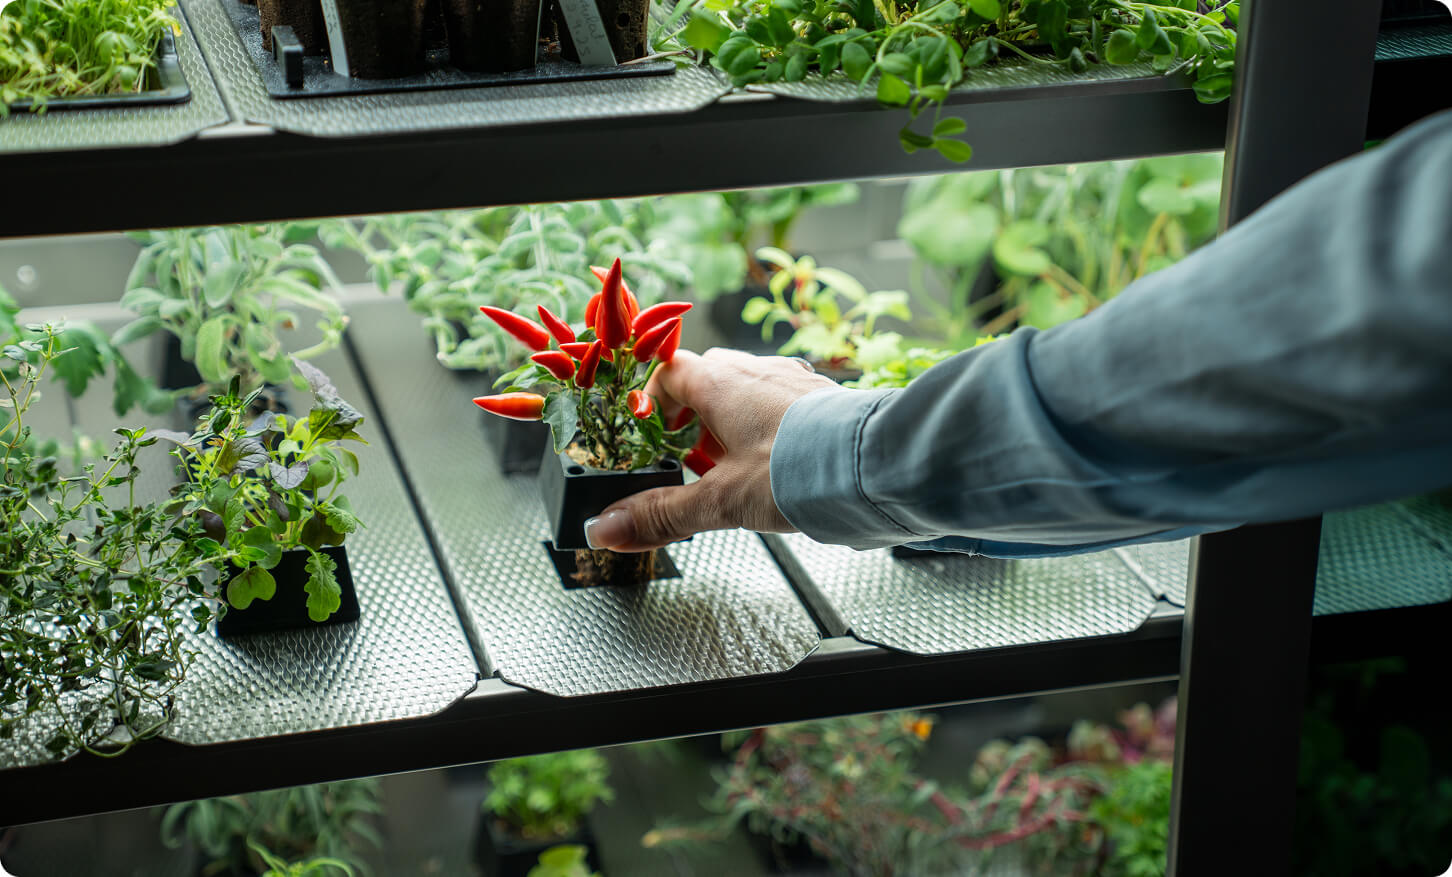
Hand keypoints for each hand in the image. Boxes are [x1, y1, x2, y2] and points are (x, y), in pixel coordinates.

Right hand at [583, 348, 840, 551]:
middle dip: (691, 420)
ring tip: (729, 469)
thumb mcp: (720, 501)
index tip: (645, 433)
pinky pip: (783, 404)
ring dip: (731, 426)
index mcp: (720, 382)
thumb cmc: (801, 470)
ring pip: (747, 392)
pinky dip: (768, 430)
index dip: (651, 401)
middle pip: (707, 381)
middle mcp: (756, 371)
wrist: (876, 468)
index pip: (668, 371)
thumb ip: (662, 514)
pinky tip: (775, 465)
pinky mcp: (824, 399)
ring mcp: (793, 381)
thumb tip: (606, 529)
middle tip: (685, 460)